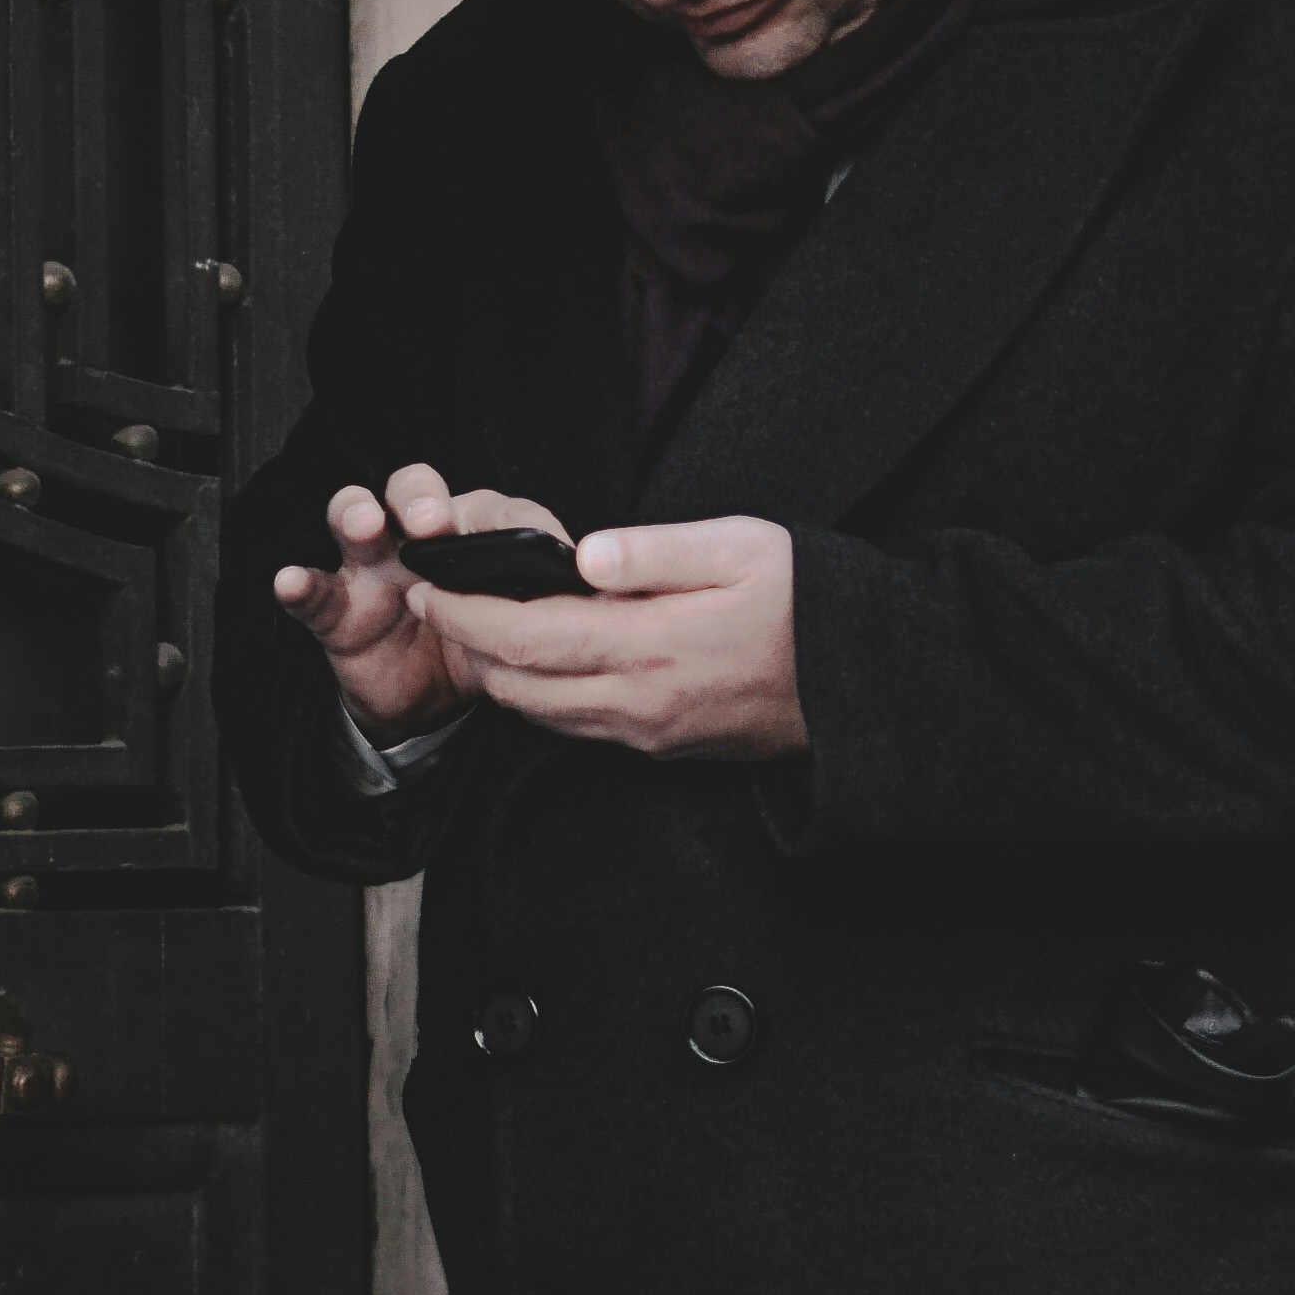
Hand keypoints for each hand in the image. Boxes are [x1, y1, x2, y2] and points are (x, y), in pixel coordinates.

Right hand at [272, 464, 575, 735]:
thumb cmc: (476, 641)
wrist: (428, 704)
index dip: (498, 517)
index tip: (515, 537)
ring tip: (365, 524)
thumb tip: (585, 593)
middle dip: (420, 497)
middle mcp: (414, 537)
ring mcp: (370, 568)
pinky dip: (298, 584)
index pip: (484, 506)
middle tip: (433, 521)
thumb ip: (538, 601)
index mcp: (466, 532)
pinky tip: (291, 580)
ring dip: (357, 513)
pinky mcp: (335, 609)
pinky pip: (312, 592)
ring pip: (353, 517)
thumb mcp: (514, 623)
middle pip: (410, 490)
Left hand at [411, 512, 803, 761]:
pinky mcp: (664, 746)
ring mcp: (651, 732)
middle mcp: (641, 702)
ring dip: (501, 675)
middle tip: (440, 602)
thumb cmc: (807, 602)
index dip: (468, 614)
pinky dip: (541, 698)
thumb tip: (585, 553)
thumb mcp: (742, 548)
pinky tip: (540, 661)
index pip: (527, 637)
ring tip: (479, 627)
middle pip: (520, 686)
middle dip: (469, 645)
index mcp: (650, 646)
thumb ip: (657, 551)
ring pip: (543, 716)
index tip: (431, 587)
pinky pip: (579, 729)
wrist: (862, 683)